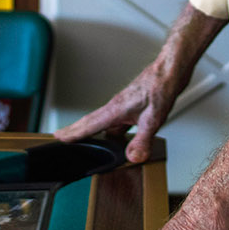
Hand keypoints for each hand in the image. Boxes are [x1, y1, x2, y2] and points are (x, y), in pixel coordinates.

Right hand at [53, 56, 188, 164]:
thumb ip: (142, 140)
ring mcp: (123, 107)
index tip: (59, 138)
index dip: (74, 133)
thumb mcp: (153, 119)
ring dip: (92, 131)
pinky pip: (116, 122)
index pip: (89, 124)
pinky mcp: (131, 107)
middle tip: (60, 137)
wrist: (169, 72)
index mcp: (116, 109)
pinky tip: (119, 138)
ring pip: (103, 123)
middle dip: (75, 131)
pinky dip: (111, 131)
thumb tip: (132, 157)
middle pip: (90, 122)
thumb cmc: (161, 89)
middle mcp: (116, 107)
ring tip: (83, 141)